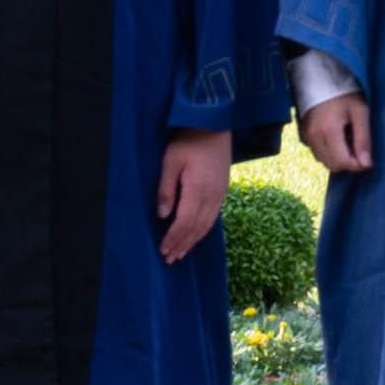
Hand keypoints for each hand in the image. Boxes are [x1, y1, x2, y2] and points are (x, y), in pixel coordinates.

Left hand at [154, 130, 234, 262]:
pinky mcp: (222, 190)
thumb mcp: (170, 161)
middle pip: (196, 228)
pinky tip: (196, 234)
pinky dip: (202, 230)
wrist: (214, 125)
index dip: (173, 238)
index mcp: (198, 189)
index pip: (185, 222)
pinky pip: (213, 217)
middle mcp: (212, 196)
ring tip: (181, 253)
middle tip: (169, 259)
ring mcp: (219, 194)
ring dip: (193, 241)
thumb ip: (166, 189)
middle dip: (182, 245)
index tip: (163, 250)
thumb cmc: (188, 140)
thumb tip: (162, 215)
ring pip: (206, 225)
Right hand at [301, 94, 375, 177]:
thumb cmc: (345, 93)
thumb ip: (363, 139)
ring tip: (347, 139)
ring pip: (324, 161)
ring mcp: (307, 136)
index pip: (342, 162)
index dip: (357, 165)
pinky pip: (318, 153)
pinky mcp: (305, 135)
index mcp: (328, 130)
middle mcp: (314, 136)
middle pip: (332, 165)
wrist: (322, 77)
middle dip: (348, 162)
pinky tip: (337, 138)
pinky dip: (329, 152)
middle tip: (358, 146)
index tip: (367, 158)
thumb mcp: (360, 112)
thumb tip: (366, 164)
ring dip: (338, 158)